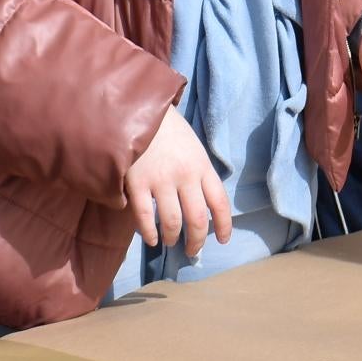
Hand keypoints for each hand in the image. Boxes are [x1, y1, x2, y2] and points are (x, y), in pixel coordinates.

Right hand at [124, 106, 233, 260]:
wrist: (139, 109)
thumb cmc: (168, 129)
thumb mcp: (193, 147)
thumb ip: (198, 173)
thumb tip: (202, 204)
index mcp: (202, 166)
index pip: (220, 202)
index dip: (224, 225)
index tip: (223, 240)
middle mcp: (185, 176)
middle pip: (198, 218)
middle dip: (197, 240)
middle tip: (193, 251)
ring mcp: (161, 180)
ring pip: (172, 222)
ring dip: (173, 238)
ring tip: (170, 242)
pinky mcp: (137, 183)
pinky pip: (145, 217)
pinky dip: (149, 233)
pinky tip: (151, 239)